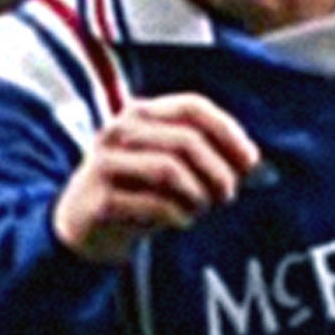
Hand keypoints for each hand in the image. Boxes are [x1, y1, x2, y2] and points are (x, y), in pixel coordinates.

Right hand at [51, 92, 260, 261]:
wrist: (82, 228)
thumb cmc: (135, 192)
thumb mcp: (168, 166)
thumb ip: (205, 158)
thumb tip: (252, 163)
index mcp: (139, 114)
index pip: (192, 106)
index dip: (227, 131)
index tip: (250, 160)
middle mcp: (119, 131)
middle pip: (187, 140)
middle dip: (218, 171)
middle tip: (228, 195)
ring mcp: (105, 164)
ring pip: (170, 169)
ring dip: (198, 194)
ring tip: (201, 208)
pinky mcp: (99, 199)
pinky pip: (154, 203)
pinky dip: (179, 215)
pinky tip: (180, 221)